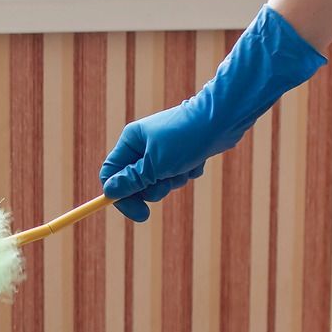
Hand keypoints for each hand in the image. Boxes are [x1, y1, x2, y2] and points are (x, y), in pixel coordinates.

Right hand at [100, 5, 326, 222]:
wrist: (221, 119)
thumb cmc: (186, 139)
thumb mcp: (155, 165)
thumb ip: (131, 181)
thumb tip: (109, 192)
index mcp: (131, 141)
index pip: (112, 173)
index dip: (120, 195)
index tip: (137, 213)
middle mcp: (143, 144)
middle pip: (135, 182)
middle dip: (153, 188)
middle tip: (167, 185)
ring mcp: (163, 149)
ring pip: (159, 182)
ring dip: (173, 181)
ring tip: (185, 166)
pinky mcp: (181, 154)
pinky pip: (177, 175)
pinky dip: (187, 173)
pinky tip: (197, 159)